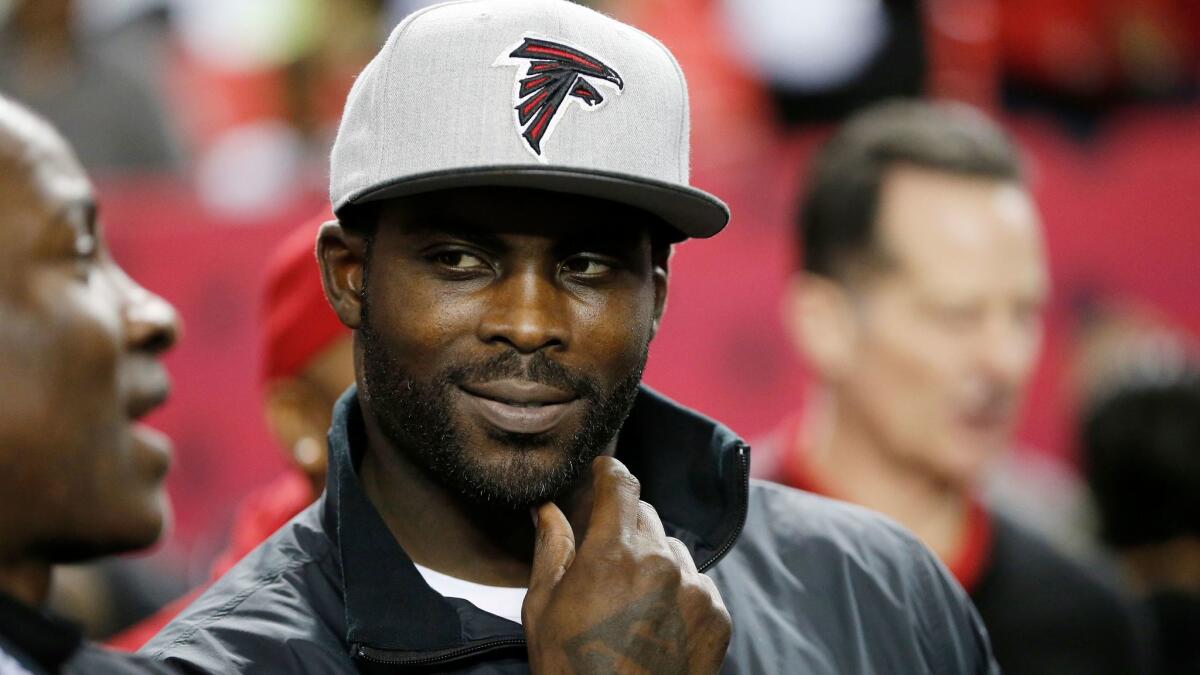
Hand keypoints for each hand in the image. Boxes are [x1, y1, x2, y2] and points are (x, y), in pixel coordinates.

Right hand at [523, 456, 731, 673]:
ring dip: (654, 560)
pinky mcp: (717, 615)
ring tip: (630, 603)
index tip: (604, 472)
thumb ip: (551, 549)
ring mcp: (695, 589)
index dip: (610, 472)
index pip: (621, 484)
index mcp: (613, 552)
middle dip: (625, 526)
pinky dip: (679, 592)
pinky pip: (698, 583)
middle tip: (606, 559)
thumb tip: (546, 509)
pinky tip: (656, 623)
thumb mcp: (543, 608)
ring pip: (674, 549)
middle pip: (646, 515)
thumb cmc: (570, 669)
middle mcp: (661, 561)